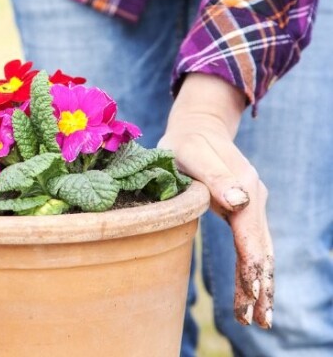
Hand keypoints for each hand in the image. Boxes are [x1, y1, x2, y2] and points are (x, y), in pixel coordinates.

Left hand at [159, 73, 273, 327]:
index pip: (250, 234)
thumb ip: (214, 178)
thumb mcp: (192, 154)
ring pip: (260, 252)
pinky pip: (250, 245)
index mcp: (244, 187)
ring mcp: (251, 205)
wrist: (198, 127)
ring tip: (258, 319)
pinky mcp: (243, 211)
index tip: (254, 294)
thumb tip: (239, 201)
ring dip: (260, 284)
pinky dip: (252, 270)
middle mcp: (253, 198)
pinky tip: (249, 292)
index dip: (252, 265)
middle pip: (261, 249)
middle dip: (261, 286)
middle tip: (258, 320)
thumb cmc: (186, 142)